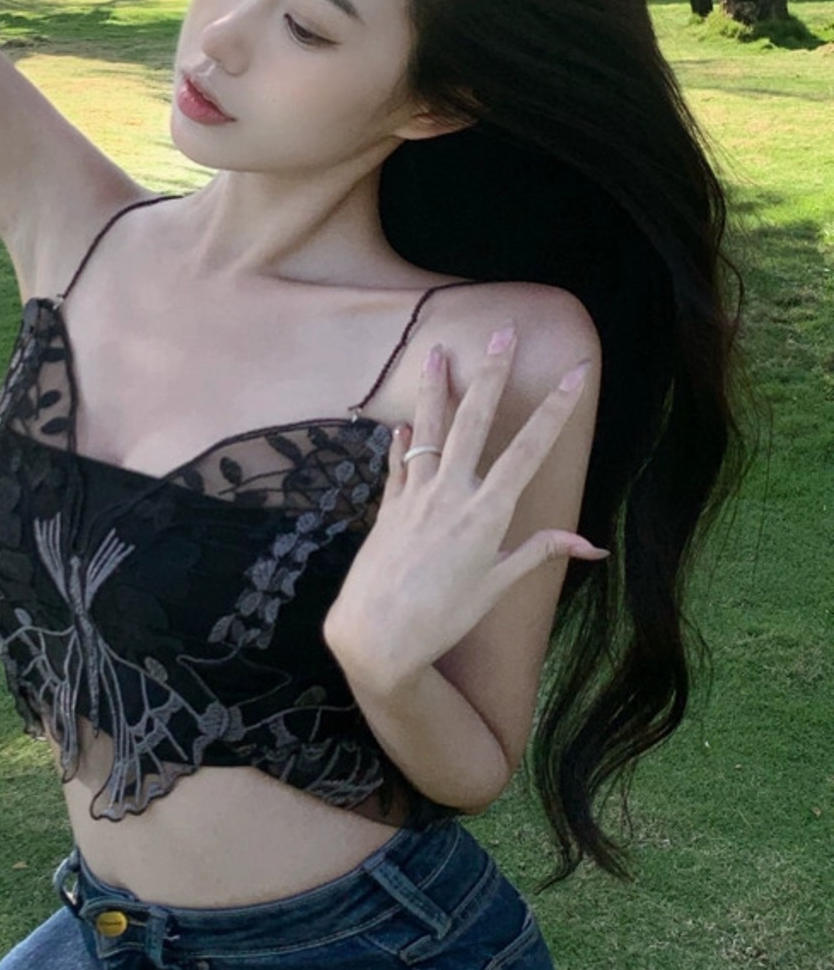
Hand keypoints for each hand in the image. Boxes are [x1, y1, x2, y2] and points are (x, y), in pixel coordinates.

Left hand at [323, 327, 604, 693]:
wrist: (376, 636)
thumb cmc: (444, 618)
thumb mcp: (498, 587)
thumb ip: (539, 553)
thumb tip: (592, 546)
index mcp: (486, 513)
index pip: (529, 449)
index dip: (555, 409)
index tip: (576, 372)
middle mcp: (451, 494)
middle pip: (475, 421)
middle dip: (493, 374)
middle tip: (504, 333)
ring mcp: (415, 496)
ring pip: (429, 429)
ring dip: (436, 388)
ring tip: (437, 351)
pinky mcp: (387, 507)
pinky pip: (398, 465)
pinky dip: (402, 443)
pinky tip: (401, 425)